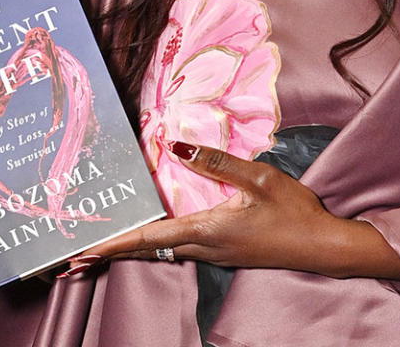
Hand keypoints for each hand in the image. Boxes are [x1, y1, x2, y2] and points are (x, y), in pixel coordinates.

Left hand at [59, 141, 399, 281]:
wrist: (324, 246)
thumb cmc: (293, 211)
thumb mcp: (257, 178)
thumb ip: (217, 162)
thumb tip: (177, 144)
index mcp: (207, 231)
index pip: (149, 239)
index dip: (113, 244)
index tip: (80, 252)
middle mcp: (205, 247)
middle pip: (149, 250)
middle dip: (112, 252)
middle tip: (75, 255)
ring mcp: (216, 253)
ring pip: (164, 251)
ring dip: (132, 248)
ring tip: (105, 243)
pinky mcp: (226, 251)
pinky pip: (181, 247)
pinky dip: (157, 243)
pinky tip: (155, 233)